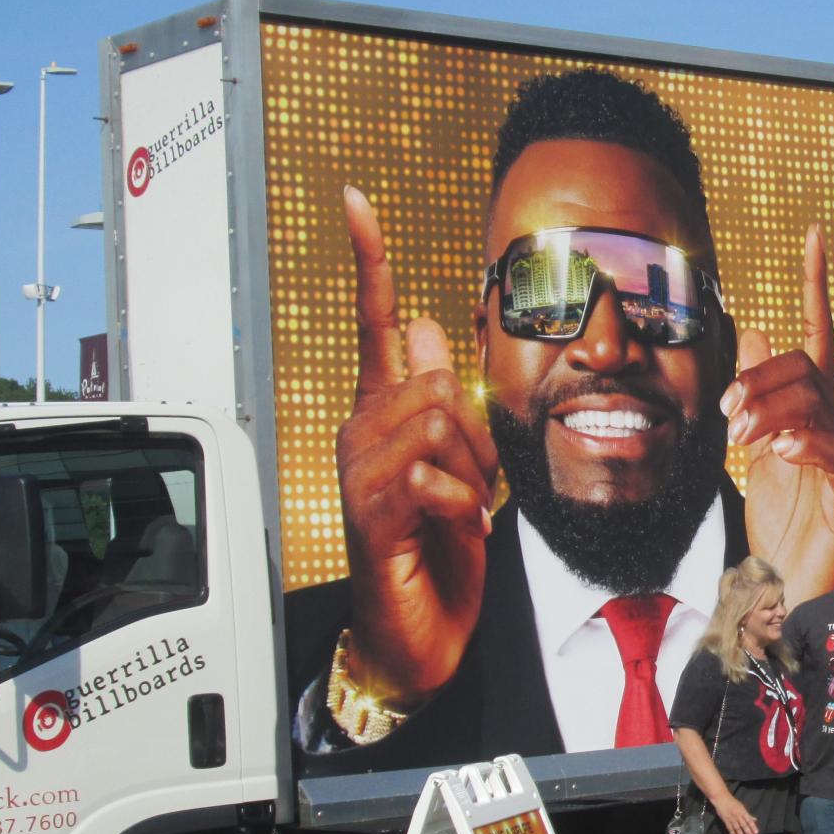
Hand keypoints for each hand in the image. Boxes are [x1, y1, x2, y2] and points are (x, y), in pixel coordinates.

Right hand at [336, 187, 498, 702]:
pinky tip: (454, 525)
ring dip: (473, 468)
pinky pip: (430, 472)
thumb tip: (434, 323)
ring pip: (438, 418)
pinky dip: (460, 501)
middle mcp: (362, 431)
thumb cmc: (439, 551)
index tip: (355, 199)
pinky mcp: (371, 511)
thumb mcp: (459, 462)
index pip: (374, 321)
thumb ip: (444, 397)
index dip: (369, 260)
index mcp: (383, 413)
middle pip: (437, 376)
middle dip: (478, 429)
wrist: (422, 634)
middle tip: (476, 481)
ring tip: (462, 507)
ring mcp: (360, 470)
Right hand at [716, 796, 759, 833]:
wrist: (722, 799)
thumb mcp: (742, 807)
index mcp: (743, 812)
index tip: (756, 833)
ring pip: (737, 828)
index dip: (753, 827)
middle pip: (744, 825)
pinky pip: (730, 828)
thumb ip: (748, 815)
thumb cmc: (733, 802)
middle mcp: (738, 816)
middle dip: (748, 833)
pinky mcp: (725, 820)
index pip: (749, 820)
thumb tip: (755, 819)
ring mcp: (731, 818)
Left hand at [721, 223, 833, 601]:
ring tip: (743, 440)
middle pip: (807, 369)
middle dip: (760, 382)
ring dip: (769, 414)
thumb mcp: (760, 444)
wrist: (793, 583)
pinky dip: (804, 445)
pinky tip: (779, 452)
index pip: (819, 331)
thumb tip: (757, 327)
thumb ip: (760, 389)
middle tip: (727, 415)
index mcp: (817, 406)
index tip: (815, 233)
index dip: (816, 282)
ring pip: (816, 405)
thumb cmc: (786, 518)